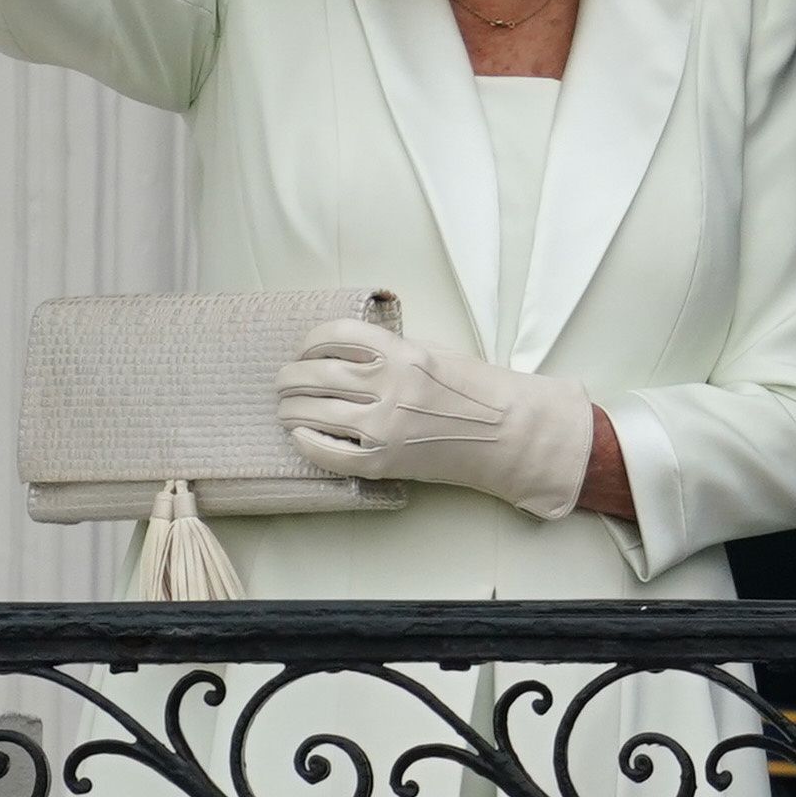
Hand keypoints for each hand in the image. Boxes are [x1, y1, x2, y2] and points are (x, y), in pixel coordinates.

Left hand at [276, 316, 604, 521]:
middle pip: (314, 375)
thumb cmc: (479, 391)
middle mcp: (390, 387)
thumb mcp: (436, 353)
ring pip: (312, 411)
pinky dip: (305, 442)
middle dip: (289, 378)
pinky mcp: (383, 461)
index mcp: (404, 353)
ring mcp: (384, 426)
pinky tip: (300, 435)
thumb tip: (345, 351)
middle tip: (284, 382)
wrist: (511, 436)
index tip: (303, 350)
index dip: (308, 341)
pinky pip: (327, 451)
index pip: (334, 336)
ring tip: (286, 408)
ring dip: (290, 408)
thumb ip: (391, 349)